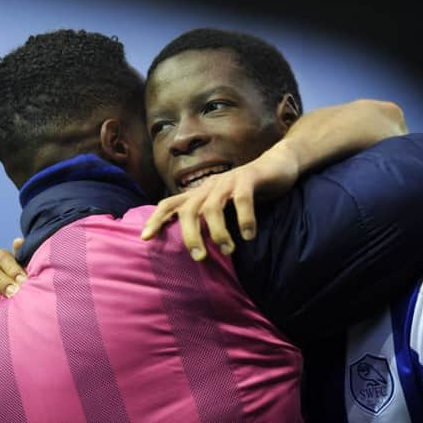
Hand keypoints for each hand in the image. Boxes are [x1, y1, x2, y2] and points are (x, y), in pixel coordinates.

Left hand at [141, 146, 298, 260]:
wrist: (277, 165)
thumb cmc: (249, 191)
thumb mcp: (225, 205)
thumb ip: (212, 221)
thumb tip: (199, 249)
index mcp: (201, 194)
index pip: (170, 204)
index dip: (156, 219)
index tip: (145, 239)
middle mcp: (210, 186)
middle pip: (188, 210)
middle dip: (190, 235)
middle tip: (199, 258)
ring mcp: (229, 181)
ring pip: (212, 207)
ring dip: (217, 232)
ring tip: (228, 250)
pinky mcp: (249, 179)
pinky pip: (242, 200)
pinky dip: (245, 219)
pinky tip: (249, 236)